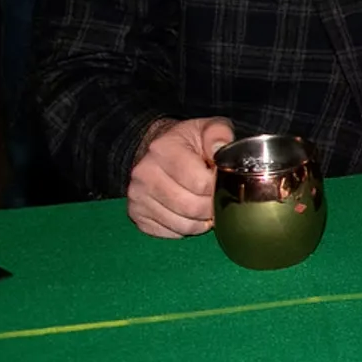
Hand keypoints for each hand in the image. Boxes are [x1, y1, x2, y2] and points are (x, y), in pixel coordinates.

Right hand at [127, 116, 232, 237]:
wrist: (160, 150)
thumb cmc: (189, 142)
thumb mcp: (206, 128)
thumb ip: (218, 134)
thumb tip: (220, 149)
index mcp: (163, 149)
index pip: (200, 183)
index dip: (219, 187)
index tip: (225, 183)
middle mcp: (144, 173)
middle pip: (191, 207)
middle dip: (212, 207)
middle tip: (219, 199)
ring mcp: (137, 196)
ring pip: (181, 224)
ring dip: (201, 221)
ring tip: (207, 207)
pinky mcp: (136, 214)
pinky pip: (169, 233)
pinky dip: (186, 229)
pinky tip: (190, 214)